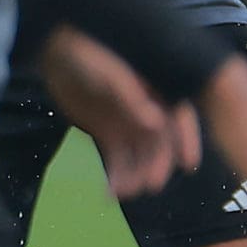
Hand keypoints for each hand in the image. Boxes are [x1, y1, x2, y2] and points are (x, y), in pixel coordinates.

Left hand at [38, 27, 201, 200]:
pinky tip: (111, 193)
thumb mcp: (110, 72)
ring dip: (136, 175)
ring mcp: (130, 125)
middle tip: (150, 184)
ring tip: (125, 192)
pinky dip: (117, 177)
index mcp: (157, 91)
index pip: (179, 118)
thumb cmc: (89, 54)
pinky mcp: (110, 135)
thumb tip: (155, 122)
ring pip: (140, 156)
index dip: (186, 139)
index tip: (188, 163)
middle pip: (160, 143)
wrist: (58, 53)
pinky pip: (118, 160)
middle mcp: (149, 111)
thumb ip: (131, 96)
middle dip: (157, 164)